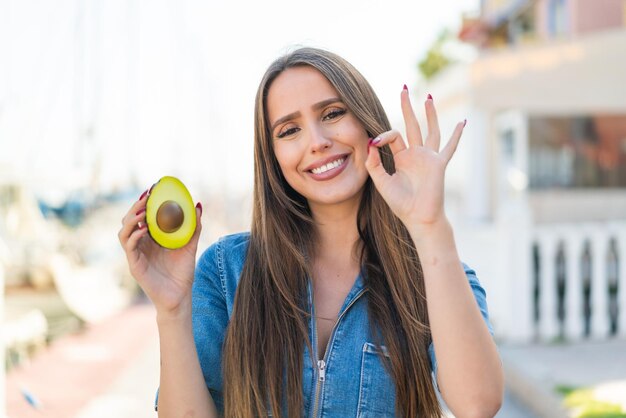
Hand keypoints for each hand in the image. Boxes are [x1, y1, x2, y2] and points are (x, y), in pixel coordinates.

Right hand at [118, 189, 202, 314]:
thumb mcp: (190, 245)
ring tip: (143, 212)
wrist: (180, 297)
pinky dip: (135, 236)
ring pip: (123, 233)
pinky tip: (144, 230)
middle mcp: (140, 245)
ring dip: (131, 220)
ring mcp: (136, 255)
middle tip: (147, 196)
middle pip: (128, 221)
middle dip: (135, 206)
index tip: (152, 188)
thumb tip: (198, 205)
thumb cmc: (183, 272)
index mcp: (150, 239)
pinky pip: (130, 248)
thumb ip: (194, 227)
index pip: (141, 216)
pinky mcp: (135, 266)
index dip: (144, 202)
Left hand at [364, 89, 464, 227]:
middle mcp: (415, 155)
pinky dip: (456, 135)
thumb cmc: (401, 204)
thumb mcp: (382, 183)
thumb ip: (374, 164)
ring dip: (429, 114)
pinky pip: (449, 147)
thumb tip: (370, 143)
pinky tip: (462, 122)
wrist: (418, 217)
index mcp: (401, 158)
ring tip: (428, 97)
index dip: (383, 136)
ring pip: (430, 130)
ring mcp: (429, 158)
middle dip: (408, 107)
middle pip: (412, 125)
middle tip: (404, 88)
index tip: (375, 142)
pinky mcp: (439, 164)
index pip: (393, 136)